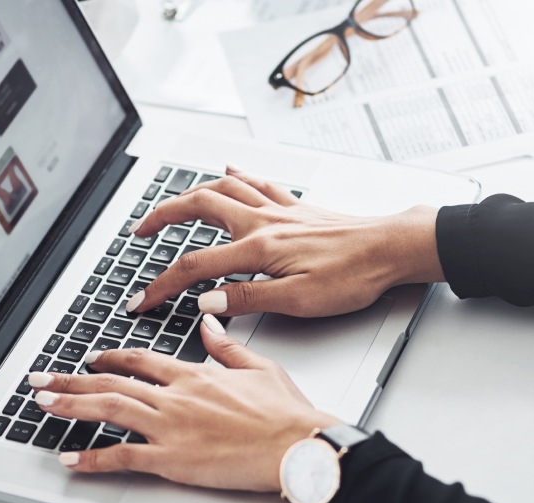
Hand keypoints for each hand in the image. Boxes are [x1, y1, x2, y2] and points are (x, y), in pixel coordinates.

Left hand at [27, 315, 341, 491]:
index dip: (111, 358)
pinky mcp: (172, 459)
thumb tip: (209, 323)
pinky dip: (92, 458)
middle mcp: (175, 397)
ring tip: (42, 404)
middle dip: (71, 379)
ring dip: (71, 406)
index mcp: (194, 374)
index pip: (140, 360)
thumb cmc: (285, 413)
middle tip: (41, 379)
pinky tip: (70, 459)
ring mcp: (170, 427)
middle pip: (112, 383)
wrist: (297, 443)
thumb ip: (226, 345)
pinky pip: (123, 457)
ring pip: (108, 411)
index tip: (92, 357)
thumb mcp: (259, 366)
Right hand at [126, 165, 442, 317]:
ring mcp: (279, 210)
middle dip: (161, 216)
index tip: (141, 299)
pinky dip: (236, 175)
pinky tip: (230, 169)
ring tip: (172, 203)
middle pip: (197, 206)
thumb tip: (206, 302)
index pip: (194, 266)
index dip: (161, 285)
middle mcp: (263, 221)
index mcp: (258, 248)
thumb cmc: (354, 276)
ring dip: (190, 192)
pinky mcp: (297, 207)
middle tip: (140, 230)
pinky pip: (258, 181)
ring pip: (224, 186)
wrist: (392, 249)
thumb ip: (247, 299)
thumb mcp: (298, 301)